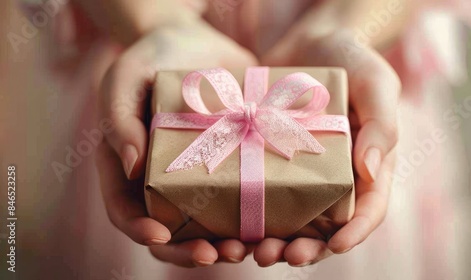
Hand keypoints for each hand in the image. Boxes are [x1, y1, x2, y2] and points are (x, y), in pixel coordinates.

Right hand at [97, 21, 257, 266]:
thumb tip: (132, 166)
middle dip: (193, 251)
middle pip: (172, 232)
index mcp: (130, 169)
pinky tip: (277, 220)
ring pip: (212, 224)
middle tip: (220, 253)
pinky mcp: (234, 163)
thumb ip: (119, 119)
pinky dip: (258, 214)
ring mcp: (201, 175)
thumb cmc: (149, 58)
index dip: (140, 231)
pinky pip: (244, 196)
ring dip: (230, 243)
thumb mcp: (124, 79)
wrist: (194, 39)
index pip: (126, 212)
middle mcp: (165, 181)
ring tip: (253, 247)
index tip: (161, 237)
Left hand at [253, 29, 399, 265]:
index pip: (369, 210)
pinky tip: (225, 226)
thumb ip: (382, 123)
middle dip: (303, 248)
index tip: (335, 246)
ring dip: (270, 241)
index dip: (354, 233)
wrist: (306, 43)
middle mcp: (334, 179)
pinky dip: (246, 216)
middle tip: (278, 254)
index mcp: (368, 167)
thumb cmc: (349, 59)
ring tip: (247, 250)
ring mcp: (301, 174)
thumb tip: (372, 171)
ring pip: (289, 221)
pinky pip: (260, 196)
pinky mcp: (271, 163)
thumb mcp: (376, 82)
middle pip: (324, 227)